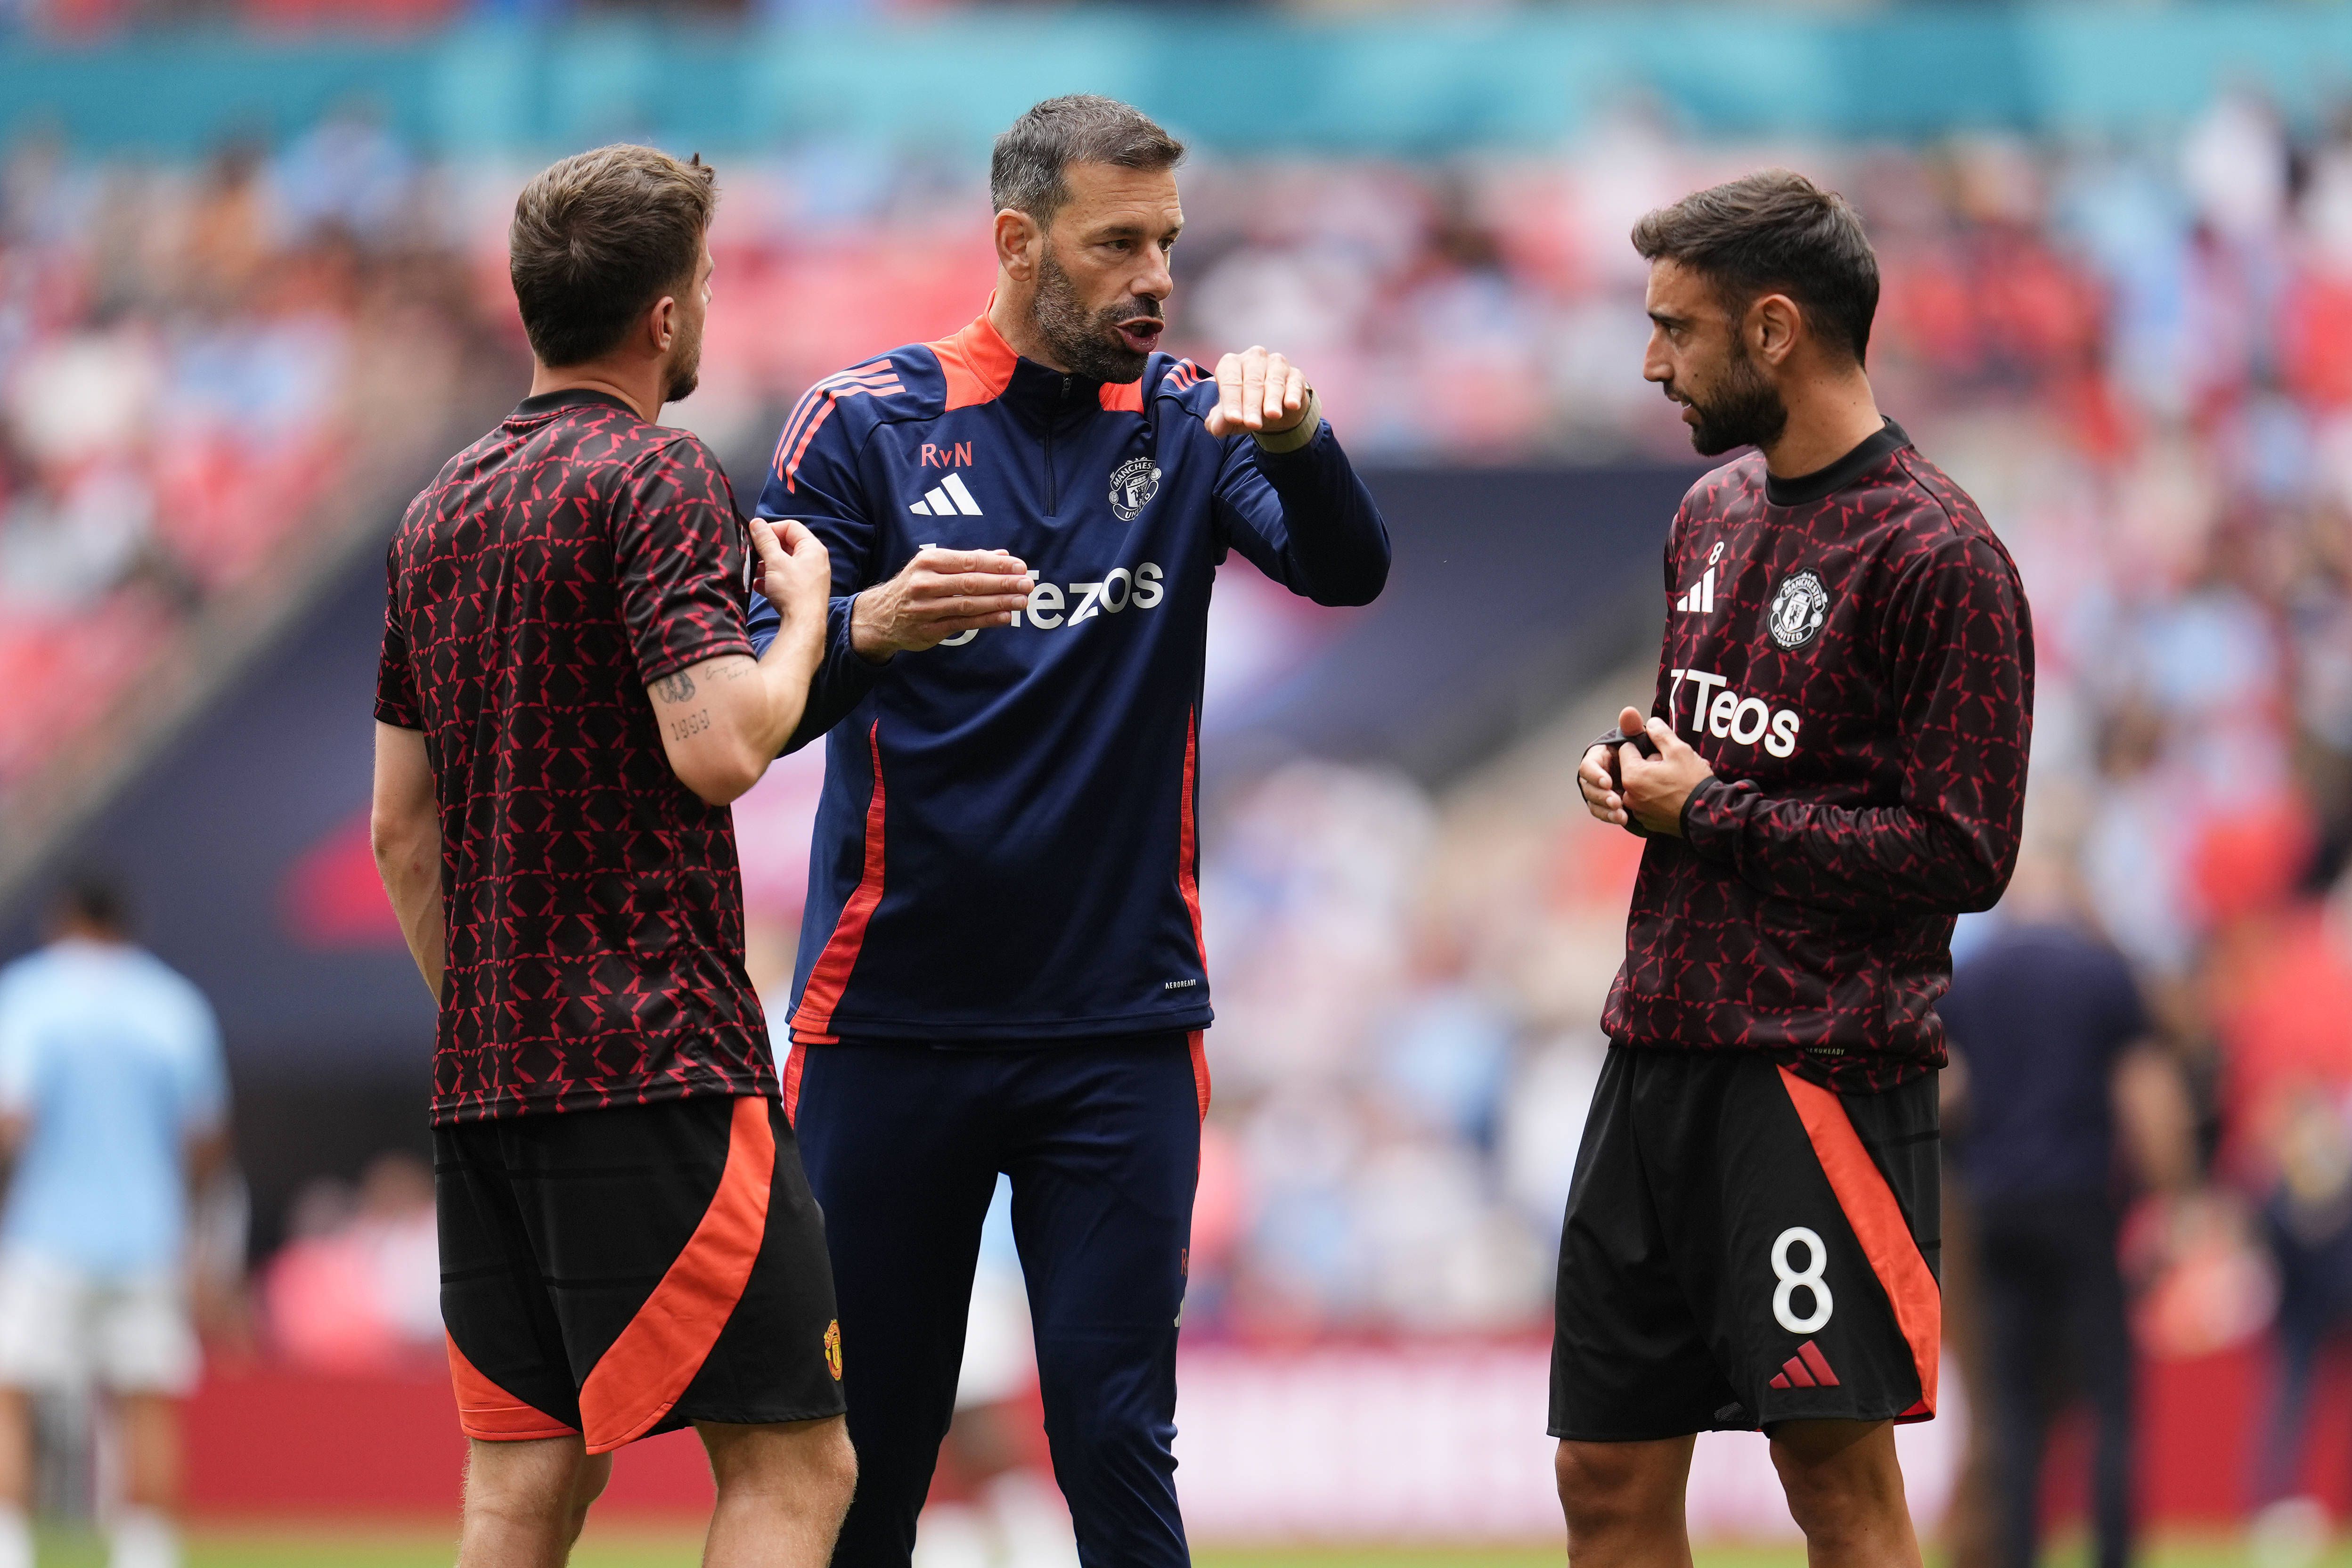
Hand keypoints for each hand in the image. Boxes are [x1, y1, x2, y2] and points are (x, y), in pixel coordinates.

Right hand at [750, 517, 830, 642]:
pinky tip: (759, 586)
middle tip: (752, 555)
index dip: (771, 529)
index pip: (791, 526)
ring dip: (767, 565)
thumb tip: (757, 523)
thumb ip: (765, 541)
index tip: (755, 537)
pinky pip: (786, 579)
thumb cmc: (792, 591)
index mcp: (812, 548)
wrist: (804, 625)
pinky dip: (772, 579)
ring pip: (785, 563)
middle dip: (767, 549)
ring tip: (753, 571)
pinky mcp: (804, 591)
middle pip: (787, 545)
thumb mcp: (775, 562)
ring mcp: (811, 577)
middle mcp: (815, 560)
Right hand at [850, 547, 1034, 660]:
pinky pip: (963, 624)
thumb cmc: (915, 585)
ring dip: (999, 602)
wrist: (880, 615)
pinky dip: (986, 620)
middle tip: (1027, 583)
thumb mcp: (935, 566)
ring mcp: (927, 608)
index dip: (997, 565)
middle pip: (971, 583)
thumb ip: (969, 560)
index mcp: (929, 561)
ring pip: (969, 605)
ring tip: (1022, 601)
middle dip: (1003, 583)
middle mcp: (926, 583)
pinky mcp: (930, 629)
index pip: (969, 561)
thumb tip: (1003, 556)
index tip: (1020, 566)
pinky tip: (1005, 617)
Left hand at [1203, 345, 1310, 437]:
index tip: (1233, 419)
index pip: (1230, 382)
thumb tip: (1216, 427)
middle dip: (1252, 405)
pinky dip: (1292, 394)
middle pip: (1252, 382)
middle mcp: (1253, 358)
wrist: (1273, 411)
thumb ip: (1220, 421)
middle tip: (1252, 424)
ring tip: (1272, 415)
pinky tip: (1291, 405)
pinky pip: (1294, 383)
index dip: (1231, 401)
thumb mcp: (1231, 417)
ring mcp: (1276, 364)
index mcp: (1231, 364)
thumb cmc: (1245, 408)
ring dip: (1272, 399)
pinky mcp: (1295, 374)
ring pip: (1273, 381)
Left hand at [1579, 705, 1713, 835]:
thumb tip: (1651, 723)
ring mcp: (1637, 810)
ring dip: (1652, 781)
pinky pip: (1645, 802)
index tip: (1660, 752)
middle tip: (1671, 768)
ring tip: (1673, 782)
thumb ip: (1660, 734)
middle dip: (1648, 764)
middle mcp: (1629, 795)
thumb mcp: (1679, 750)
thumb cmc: (1693, 783)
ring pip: (1639, 785)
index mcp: (1632, 775)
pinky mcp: (1646, 821)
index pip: (1626, 748)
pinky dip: (1655, 797)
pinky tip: (1672, 796)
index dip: (1643, 746)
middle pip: (1633, 768)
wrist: (1707, 816)